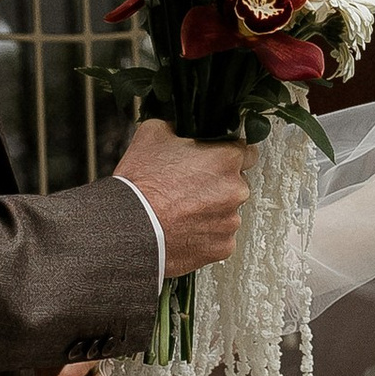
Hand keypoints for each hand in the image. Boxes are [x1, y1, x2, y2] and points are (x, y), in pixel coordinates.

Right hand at [116, 118, 250, 274]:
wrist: (128, 228)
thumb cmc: (141, 184)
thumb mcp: (152, 135)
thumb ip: (177, 128)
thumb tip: (179, 129)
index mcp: (226, 159)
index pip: (247, 152)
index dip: (228, 155)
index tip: (215, 162)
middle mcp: (236, 190)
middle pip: (237, 184)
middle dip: (218, 185)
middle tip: (189, 188)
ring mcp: (231, 221)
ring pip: (228, 212)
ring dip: (212, 211)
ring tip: (181, 212)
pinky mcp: (222, 248)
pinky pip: (219, 238)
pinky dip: (205, 236)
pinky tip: (184, 231)